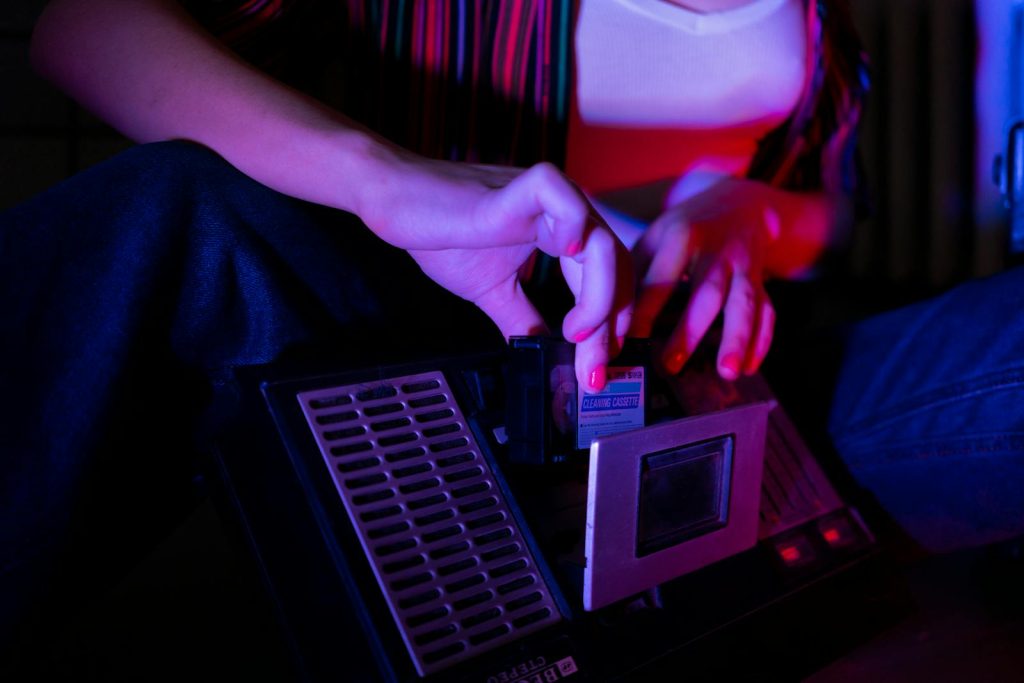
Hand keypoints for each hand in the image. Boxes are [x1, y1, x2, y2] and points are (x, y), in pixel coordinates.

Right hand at [365, 152, 632, 390]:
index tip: (597, 370)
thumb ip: (522, 321)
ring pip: (601, 243)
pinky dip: (575, 226)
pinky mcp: (521, 186)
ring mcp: (547, 198)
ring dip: (599, 296)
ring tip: (576, 331)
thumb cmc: (440, 234)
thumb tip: (544, 358)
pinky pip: (565, 199)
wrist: (396, 201)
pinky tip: (568, 255)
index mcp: (562, 234)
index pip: (607, 280)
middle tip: (593, 368)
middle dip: (610, 325)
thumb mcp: (492, 291)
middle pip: (615, 267)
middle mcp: (564, 214)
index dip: (610, 327)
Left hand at [629, 177, 778, 379]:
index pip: (661, 278)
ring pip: (745, 304)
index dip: (645, 310)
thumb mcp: (656, 236)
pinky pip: (768, 312)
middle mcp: (717, 251)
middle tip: (669, 366)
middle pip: (706, 294)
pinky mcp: (762, 281)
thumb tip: (605, 320)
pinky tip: (749, 369)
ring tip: (728, 372)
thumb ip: (635, 273)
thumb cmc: (685, 228)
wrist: (740, 204)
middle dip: (689, 331)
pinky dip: (761, 342)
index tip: (630, 340)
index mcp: (682, 236)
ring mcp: (744, 266)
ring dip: (737, 339)